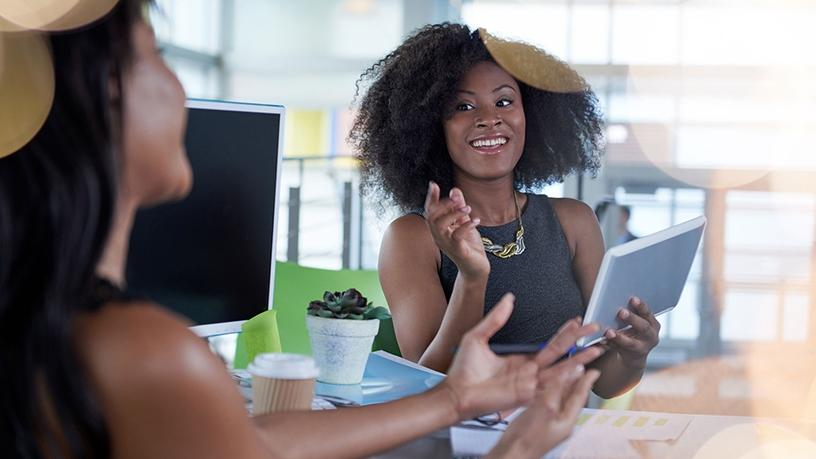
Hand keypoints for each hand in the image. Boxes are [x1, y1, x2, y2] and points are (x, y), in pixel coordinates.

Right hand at [424, 181, 488, 278]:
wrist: (477, 268)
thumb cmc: (469, 246)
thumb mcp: (464, 222)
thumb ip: (459, 207)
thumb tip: (455, 189)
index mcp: (439, 229)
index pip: (429, 212)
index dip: (430, 198)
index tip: (433, 184)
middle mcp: (439, 237)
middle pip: (431, 217)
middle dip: (443, 204)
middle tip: (458, 198)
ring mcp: (447, 244)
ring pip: (440, 226)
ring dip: (454, 213)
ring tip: (468, 208)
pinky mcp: (458, 251)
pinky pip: (457, 236)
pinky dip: (466, 226)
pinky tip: (476, 220)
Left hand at [443, 295, 604, 420]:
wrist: (454, 392)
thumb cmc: (463, 369)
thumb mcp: (478, 336)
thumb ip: (496, 318)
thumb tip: (509, 298)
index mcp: (521, 359)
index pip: (549, 344)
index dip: (564, 332)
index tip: (578, 320)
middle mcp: (529, 371)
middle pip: (560, 353)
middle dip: (578, 340)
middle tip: (595, 328)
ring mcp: (529, 384)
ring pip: (560, 369)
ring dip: (579, 358)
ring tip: (597, 348)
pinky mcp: (525, 395)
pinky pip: (548, 385)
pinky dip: (564, 377)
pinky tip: (578, 368)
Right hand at [489, 367, 600, 458]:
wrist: (512, 452)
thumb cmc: (529, 436)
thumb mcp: (545, 408)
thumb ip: (557, 390)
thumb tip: (569, 373)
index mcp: (567, 420)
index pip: (580, 397)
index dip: (586, 382)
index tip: (595, 371)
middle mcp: (561, 420)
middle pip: (571, 397)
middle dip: (577, 382)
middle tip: (581, 368)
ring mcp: (549, 421)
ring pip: (560, 399)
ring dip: (563, 385)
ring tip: (566, 373)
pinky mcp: (538, 420)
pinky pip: (548, 402)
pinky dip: (550, 391)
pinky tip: (546, 387)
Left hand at [604, 297, 659, 368]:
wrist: (635, 354)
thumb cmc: (633, 329)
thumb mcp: (638, 321)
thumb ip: (632, 312)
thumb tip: (616, 297)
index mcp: (653, 324)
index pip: (647, 313)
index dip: (641, 306)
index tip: (632, 298)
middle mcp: (651, 336)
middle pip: (643, 327)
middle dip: (632, 319)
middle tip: (621, 312)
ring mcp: (642, 348)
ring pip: (631, 342)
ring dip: (619, 337)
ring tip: (608, 332)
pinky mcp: (631, 355)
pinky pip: (619, 349)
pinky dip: (610, 344)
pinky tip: (602, 340)